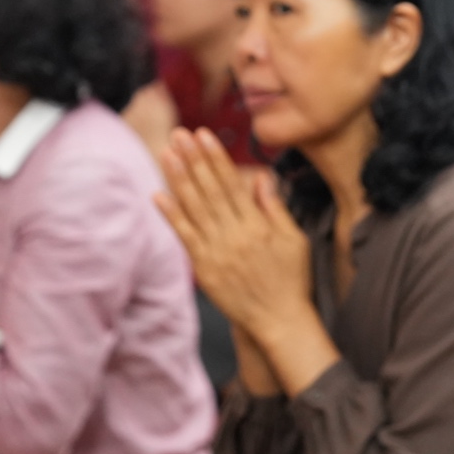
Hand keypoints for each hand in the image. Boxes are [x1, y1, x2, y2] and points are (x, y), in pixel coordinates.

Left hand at [155, 128, 312, 344]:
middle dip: (194, 159)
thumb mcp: (294, 239)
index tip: (204, 134)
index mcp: (258, 225)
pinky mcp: (205, 269)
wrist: (280, 320)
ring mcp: (217, 252)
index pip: (232, 183)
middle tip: (179, 134)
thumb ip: (275, 208)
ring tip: (167, 153)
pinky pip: (185, 237)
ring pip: (195, 208)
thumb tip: (260, 177)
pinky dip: (171, 216)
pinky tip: (158, 195)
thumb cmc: (291, 279)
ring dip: (178, 179)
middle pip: (210, 190)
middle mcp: (235, 235)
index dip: (216, 157)